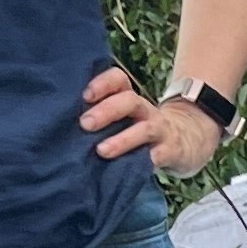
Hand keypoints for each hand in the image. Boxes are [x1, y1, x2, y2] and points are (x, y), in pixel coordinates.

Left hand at [80, 65, 221, 176]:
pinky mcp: (171, 151)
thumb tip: (59, 124)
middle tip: (84, 124)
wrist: (187, 141)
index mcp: (129, 99)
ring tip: (102, 151)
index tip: (85, 95)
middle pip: (129, 100)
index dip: (103, 83)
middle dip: (106, 111)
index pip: (118, 79)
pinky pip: (159, 154)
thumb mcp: (123, 118)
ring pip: (144, 129)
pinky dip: (146, 159)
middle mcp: (144, 110)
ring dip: (122, 139)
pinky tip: (131, 167)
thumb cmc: (139, 130)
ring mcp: (160, 130)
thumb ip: (99, 117)